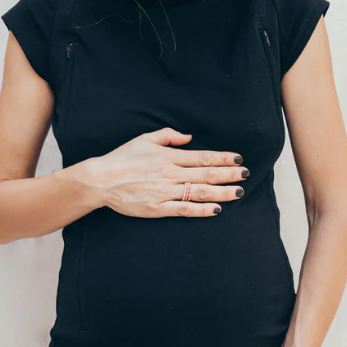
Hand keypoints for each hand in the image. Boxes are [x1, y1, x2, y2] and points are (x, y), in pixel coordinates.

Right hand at [86, 127, 248, 218]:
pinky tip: (217, 209)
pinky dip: (202, 210)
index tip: (238, 159)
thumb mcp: (144, 139)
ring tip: (238, 192)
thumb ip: (168, 135)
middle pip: (206, 174)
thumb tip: (188, 137)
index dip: (223, 158)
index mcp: (168, 156)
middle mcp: (170, 173)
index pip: (203, 157)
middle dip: (229, 174)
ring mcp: (165, 191)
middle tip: (246, 174)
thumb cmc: (122, 158)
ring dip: (222, 192)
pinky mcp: (158, 208)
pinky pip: (185, 209)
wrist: (101, 180)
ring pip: (200, 192)